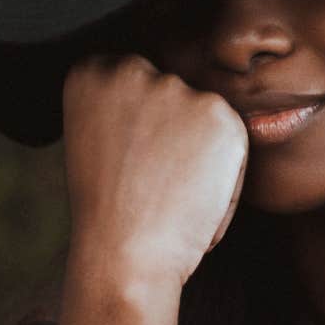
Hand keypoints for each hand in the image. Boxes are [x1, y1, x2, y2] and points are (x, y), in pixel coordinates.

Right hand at [60, 53, 248, 287]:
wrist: (125, 255)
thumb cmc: (110, 211)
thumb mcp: (96, 139)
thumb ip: (122, 104)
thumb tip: (160, 94)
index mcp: (91, 72)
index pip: (133, 78)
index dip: (140, 122)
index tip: (129, 156)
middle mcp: (131, 69)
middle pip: (172, 92)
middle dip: (172, 130)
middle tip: (151, 178)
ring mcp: (177, 88)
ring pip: (204, 115)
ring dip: (200, 150)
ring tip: (171, 192)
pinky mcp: (220, 113)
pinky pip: (233, 140)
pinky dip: (227, 173)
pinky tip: (195, 198)